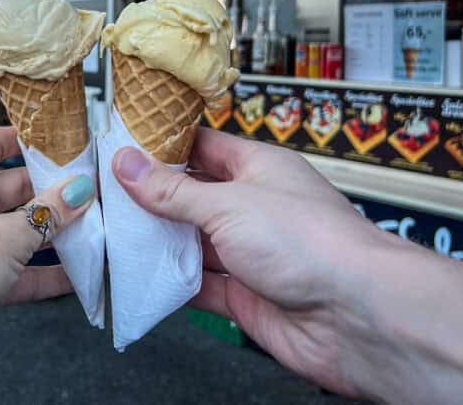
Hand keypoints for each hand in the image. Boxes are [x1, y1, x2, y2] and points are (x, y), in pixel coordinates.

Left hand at [0, 127, 95, 393]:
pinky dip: (47, 272)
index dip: (22, 137)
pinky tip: (82, 277)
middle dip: (54, 191)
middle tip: (98, 192)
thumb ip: (49, 212)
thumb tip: (81, 187)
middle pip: (17, 188)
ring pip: (22, 231)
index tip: (61, 138)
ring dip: (56, 234)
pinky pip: (21, 269)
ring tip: (100, 233)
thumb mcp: (10, 236)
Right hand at [111, 129, 399, 398]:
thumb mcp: (228, 204)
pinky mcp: (246, 295)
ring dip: (159, 241)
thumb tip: (127, 164)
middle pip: (193, 196)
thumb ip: (172, 190)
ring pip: (193, 242)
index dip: (162, 145)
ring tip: (112, 233)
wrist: (358, 318)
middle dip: (152, 197)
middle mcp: (255, 208)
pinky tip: (143, 277)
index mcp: (259, 168)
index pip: (203, 146)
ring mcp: (250, 253)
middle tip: (104, 193)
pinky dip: (173, 283)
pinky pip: (200, 285)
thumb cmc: (312, 243)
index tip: (120, 146)